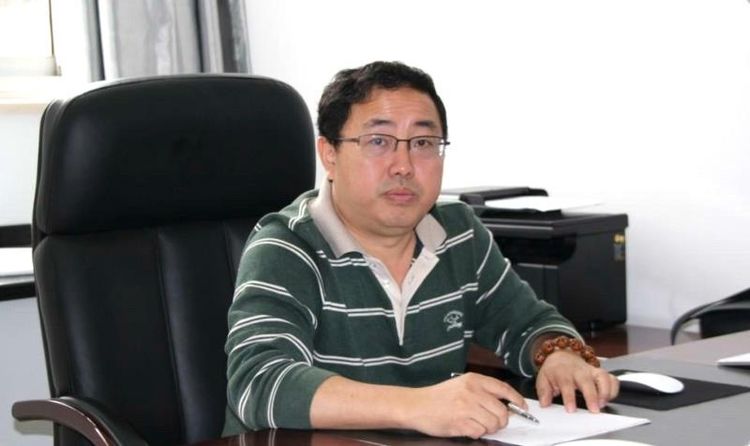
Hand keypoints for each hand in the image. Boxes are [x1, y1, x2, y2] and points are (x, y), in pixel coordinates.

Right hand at [405, 372, 526, 438]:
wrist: (416, 405)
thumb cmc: (438, 397)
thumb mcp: (461, 385)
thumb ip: (482, 391)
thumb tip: (505, 404)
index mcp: (474, 380)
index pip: (504, 389)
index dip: (516, 400)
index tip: (522, 408)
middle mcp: (472, 392)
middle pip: (502, 412)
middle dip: (500, 421)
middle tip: (491, 422)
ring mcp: (467, 407)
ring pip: (493, 424)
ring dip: (487, 428)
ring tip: (475, 424)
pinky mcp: (461, 422)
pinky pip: (480, 432)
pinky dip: (476, 433)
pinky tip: (465, 427)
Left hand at [535, 350, 618, 412]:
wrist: (562, 355)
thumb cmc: (555, 370)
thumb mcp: (543, 378)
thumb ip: (544, 391)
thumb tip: (544, 403)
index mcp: (563, 372)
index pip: (566, 384)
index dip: (569, 397)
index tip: (571, 409)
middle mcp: (579, 371)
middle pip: (587, 381)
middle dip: (592, 395)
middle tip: (594, 409)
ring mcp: (591, 371)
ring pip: (603, 377)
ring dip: (605, 391)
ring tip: (603, 404)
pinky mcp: (600, 373)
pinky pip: (612, 378)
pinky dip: (614, 389)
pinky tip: (609, 398)